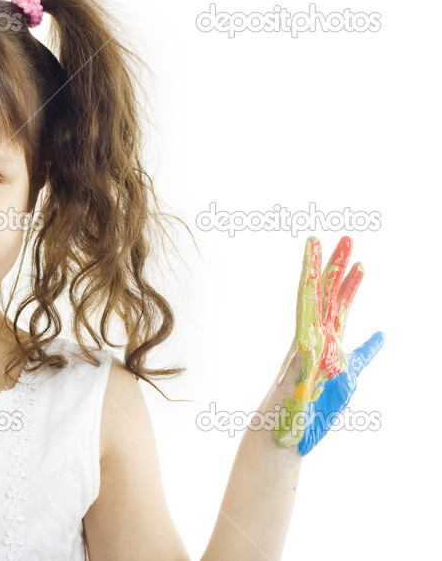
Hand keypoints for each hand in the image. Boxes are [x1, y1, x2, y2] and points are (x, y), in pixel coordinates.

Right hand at [272, 236, 383, 455]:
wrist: (291, 431)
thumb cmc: (315, 409)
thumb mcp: (352, 375)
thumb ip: (363, 352)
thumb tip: (380, 335)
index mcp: (329, 341)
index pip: (340, 306)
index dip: (350, 285)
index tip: (361, 264)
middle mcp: (316, 335)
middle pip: (326, 293)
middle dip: (336, 266)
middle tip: (346, 239)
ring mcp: (306, 339)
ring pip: (311, 295)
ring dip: (318, 268)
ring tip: (322, 241)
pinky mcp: (299, 346)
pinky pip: (302, 313)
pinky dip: (306, 291)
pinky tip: (309, 272)